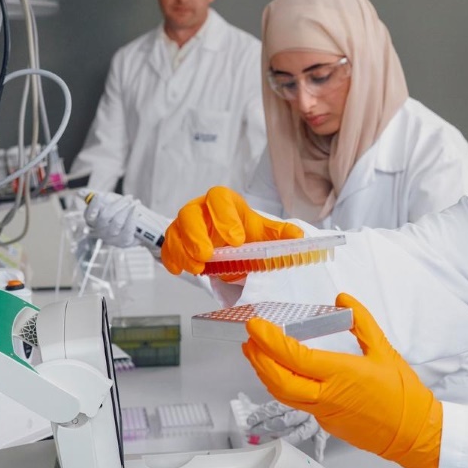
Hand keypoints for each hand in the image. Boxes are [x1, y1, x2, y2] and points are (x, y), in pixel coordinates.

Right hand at [83, 192, 139, 247]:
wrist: (140, 226)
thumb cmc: (120, 211)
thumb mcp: (108, 201)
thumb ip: (94, 196)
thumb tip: (80, 193)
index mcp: (93, 222)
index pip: (89, 216)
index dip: (93, 206)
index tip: (98, 196)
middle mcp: (100, 232)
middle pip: (105, 217)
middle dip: (118, 204)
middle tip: (129, 197)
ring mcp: (111, 238)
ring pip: (117, 222)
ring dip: (128, 209)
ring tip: (136, 202)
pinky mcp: (124, 242)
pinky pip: (128, 229)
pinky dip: (133, 217)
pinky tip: (137, 210)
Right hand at [161, 186, 302, 274]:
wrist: (230, 241)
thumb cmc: (244, 231)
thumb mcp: (263, 232)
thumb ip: (280, 234)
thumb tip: (299, 236)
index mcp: (224, 201)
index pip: (218, 198)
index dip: (224, 217)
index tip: (236, 240)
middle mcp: (200, 209)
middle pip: (190, 213)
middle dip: (197, 234)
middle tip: (208, 255)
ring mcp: (184, 224)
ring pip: (176, 230)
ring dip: (184, 250)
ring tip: (198, 267)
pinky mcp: (175, 239)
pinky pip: (168, 247)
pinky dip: (172, 258)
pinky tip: (179, 269)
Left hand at [235, 394, 328, 460]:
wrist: (336, 393)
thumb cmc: (313, 392)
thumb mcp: (294, 392)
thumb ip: (279, 401)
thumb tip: (254, 404)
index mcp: (296, 397)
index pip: (275, 407)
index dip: (261, 415)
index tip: (250, 421)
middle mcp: (305, 409)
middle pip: (283, 420)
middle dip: (267, 427)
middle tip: (254, 432)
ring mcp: (315, 420)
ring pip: (298, 432)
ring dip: (282, 439)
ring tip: (270, 443)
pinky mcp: (325, 428)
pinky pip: (321, 440)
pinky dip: (319, 449)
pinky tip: (316, 457)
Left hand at [242, 293, 442, 467]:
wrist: (412, 433)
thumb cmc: (403, 395)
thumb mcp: (384, 350)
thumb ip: (362, 322)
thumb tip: (343, 299)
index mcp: (341, 375)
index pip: (295, 358)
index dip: (270, 341)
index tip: (256, 326)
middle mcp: (327, 396)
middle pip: (279, 381)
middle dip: (259, 358)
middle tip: (250, 338)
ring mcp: (324, 412)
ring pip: (284, 394)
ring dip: (265, 373)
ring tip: (256, 353)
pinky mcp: (326, 422)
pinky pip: (297, 402)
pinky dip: (282, 385)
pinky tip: (282, 373)